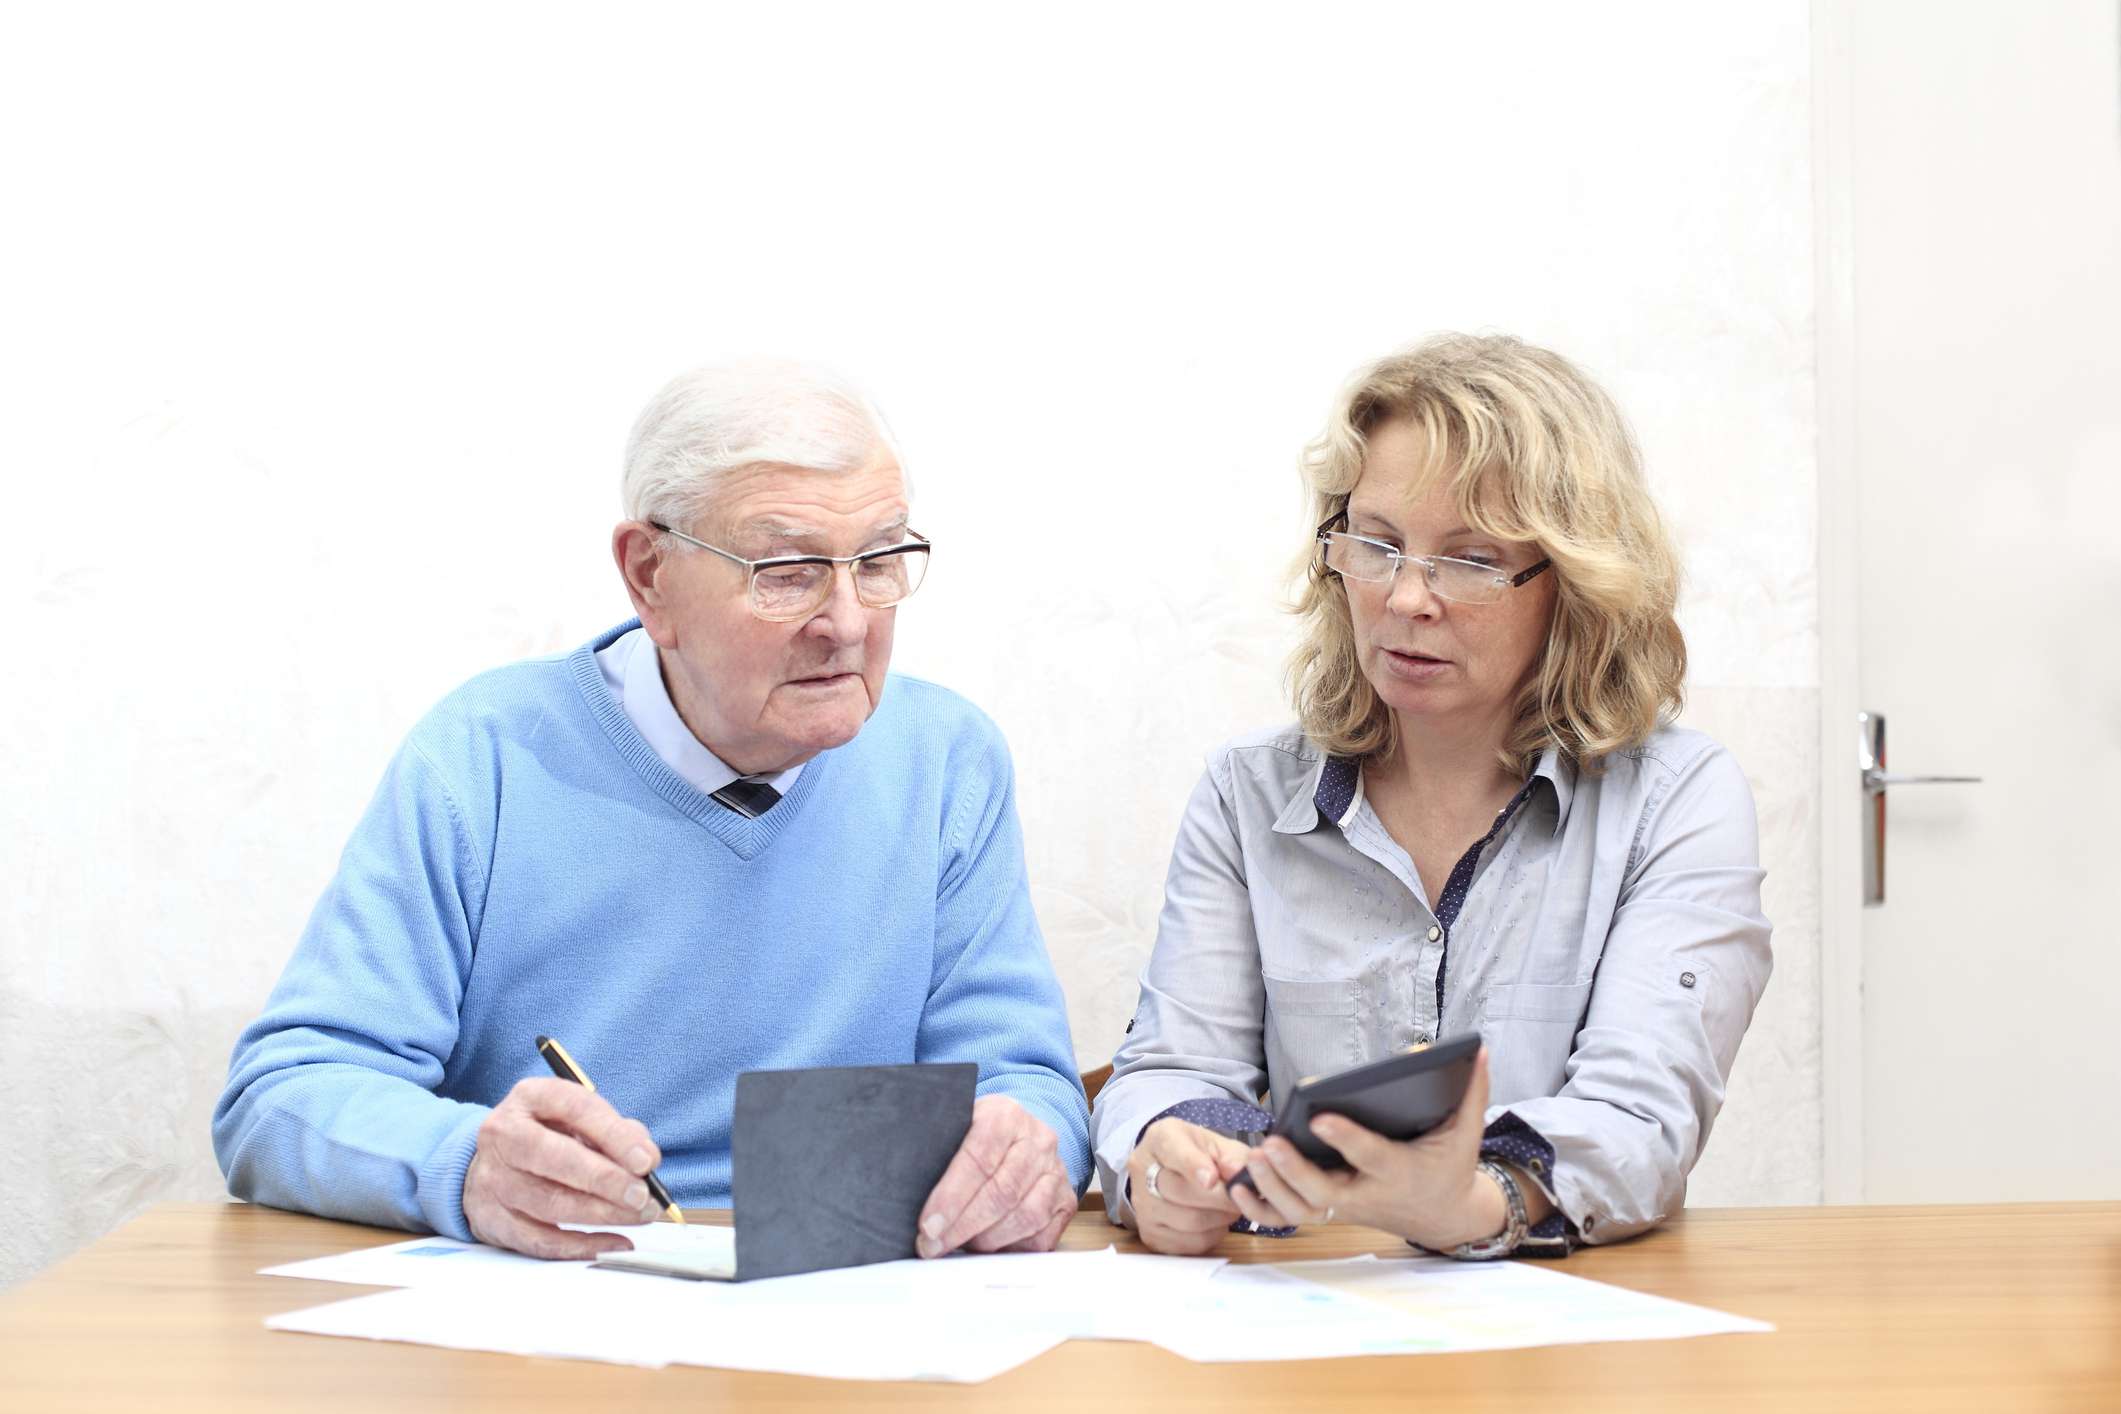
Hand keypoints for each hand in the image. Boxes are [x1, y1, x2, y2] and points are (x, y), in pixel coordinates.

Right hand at [462, 1077, 666, 1258]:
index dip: (614, 1136)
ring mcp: (493, 1179)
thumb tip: (647, 1159)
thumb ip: (617, 1132)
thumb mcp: (578, 1119)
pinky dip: (581, 1245)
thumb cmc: (548, 1136)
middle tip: (643, 1195)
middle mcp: (504, 1135)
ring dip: (602, 1214)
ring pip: (550, 1203)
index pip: (575, 1110)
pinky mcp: (491, 1219)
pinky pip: (540, 1240)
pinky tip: (614, 1241)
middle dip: (607, 1180)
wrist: (490, 1162)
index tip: (646, 1161)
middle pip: (557, 1159)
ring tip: (639, 1216)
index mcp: (531, 1097)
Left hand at [916, 1095, 1075, 1257]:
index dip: (951, 1197)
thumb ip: (935, 1149)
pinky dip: (1011, 1248)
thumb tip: (897, 1187)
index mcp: (1005, 1114)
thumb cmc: (976, 1135)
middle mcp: (1038, 1140)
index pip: (978, 1158)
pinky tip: (987, 1246)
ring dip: (986, 1241)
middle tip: (933, 1246)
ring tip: (958, 1245)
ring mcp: (1055, 1171)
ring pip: (1024, 1217)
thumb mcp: (955, 1126)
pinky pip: (1041, 1236)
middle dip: (962, 1227)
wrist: (1019, 1132)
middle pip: (1001, 1193)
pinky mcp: (1065, 1200)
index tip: (928, 1225)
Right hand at [1125, 1117, 1251, 1255]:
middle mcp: (1143, 1169)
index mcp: (1161, 1139)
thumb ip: (1232, 1156)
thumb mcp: (1216, 1144)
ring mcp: (1142, 1204)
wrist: (1168, 1172)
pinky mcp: (1150, 1233)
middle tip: (1240, 1198)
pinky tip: (1214, 1222)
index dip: (1194, 1166)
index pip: (1174, 1152)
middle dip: (1220, 1199)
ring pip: (1188, 1221)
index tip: (1213, 1179)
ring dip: (1219, 1218)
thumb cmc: (1196, 1155)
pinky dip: (1210, 1236)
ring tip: (1228, 1209)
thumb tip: (1239, 1173)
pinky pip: (1188, 1243)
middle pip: (1181, 1192)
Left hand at [1231, 1047, 1511, 1248]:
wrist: (1443, 1215)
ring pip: (1303, 1209)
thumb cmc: (1449, 1165)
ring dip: (1272, 1189)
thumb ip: (1472, 1091)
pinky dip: (1263, 1210)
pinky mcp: (1330, 1212)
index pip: (1370, 1156)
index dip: (1346, 1139)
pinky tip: (1237, 1188)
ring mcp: (1346, 1207)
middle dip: (1295, 1171)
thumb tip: (1476, 1047)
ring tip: (1251, 1157)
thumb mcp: (1466, 1132)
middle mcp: (1368, 1193)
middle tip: (1270, 1144)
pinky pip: (1292, 1218)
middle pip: (1326, 1192)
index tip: (1318, 1116)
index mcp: (1399, 1171)